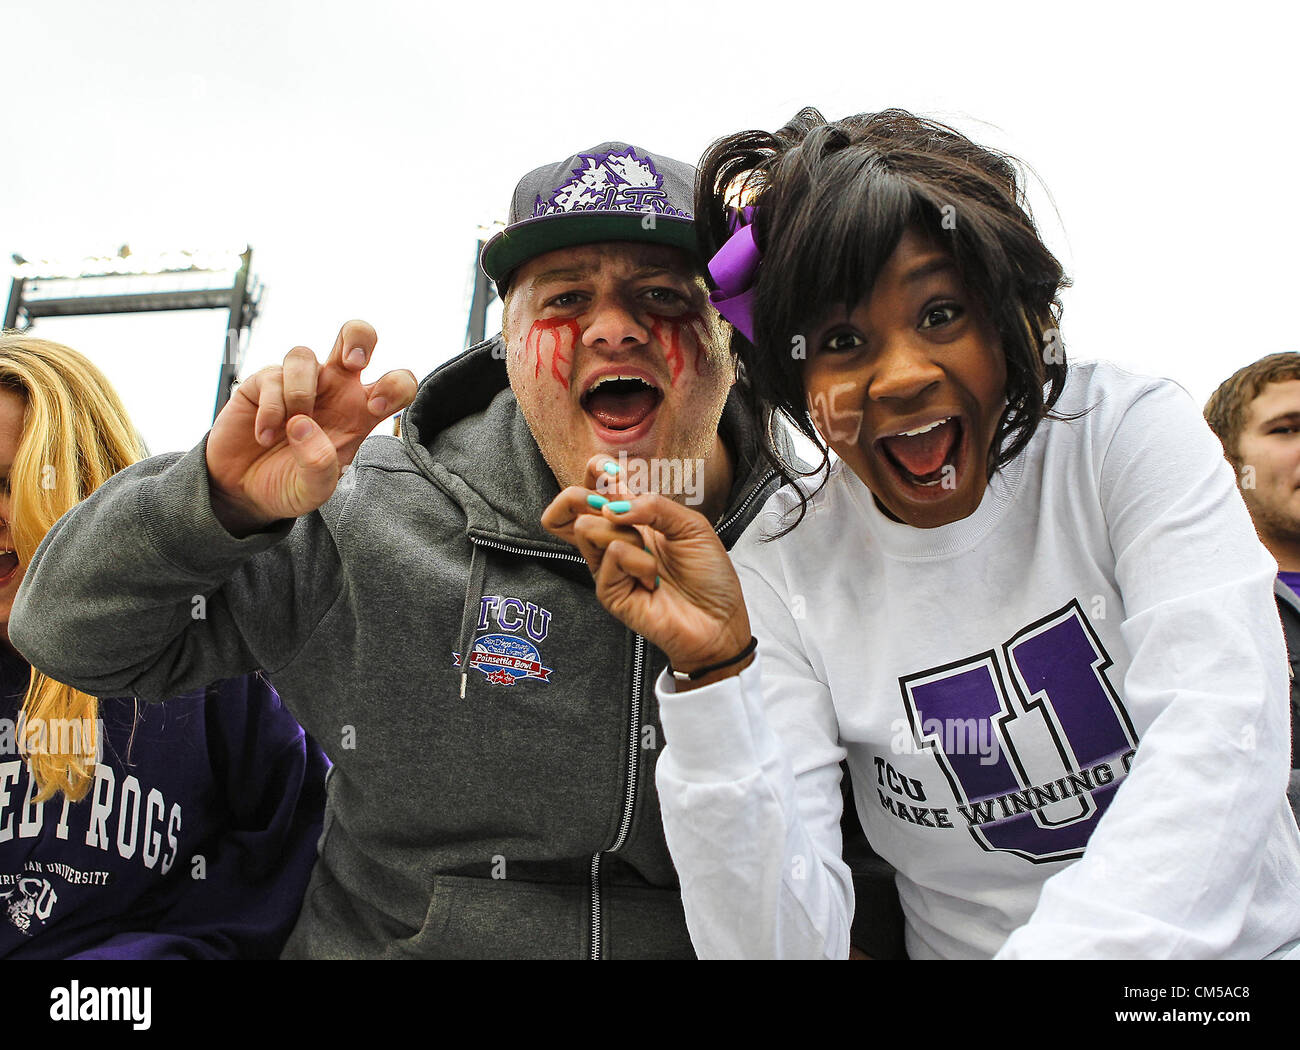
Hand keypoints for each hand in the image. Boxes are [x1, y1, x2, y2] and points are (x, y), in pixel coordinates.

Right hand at [205, 320, 416, 535]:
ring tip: (289, 430)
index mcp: (360, 411)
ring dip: (300, 392)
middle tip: (352, 363)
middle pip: (356, 335)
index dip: (396, 384)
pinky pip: (271, 377)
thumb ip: (318, 466)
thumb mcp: (314, 490)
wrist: (244, 489)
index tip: (373, 408)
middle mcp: (334, 389)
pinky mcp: (263, 382)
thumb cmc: (291, 483)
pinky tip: (265, 436)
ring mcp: (299, 382)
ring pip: (304, 355)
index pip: (395, 383)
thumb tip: (303, 425)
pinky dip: (270, 410)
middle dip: (359, 338)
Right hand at [541, 456, 752, 684]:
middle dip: (578, 496)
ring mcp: (607, 567)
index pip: (595, 488)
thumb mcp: (691, 525)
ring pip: (585, 527)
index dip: (595, 472)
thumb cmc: (709, 574)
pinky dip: (639, 561)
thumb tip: (611, 506)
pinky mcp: (608, 591)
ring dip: (624, 532)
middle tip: (608, 506)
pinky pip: (612, 555)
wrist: (719, 619)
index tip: (610, 472)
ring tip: (650, 555)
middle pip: (565, 508)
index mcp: (633, 519)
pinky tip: (654, 580)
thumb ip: (652, 505)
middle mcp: (614, 540)